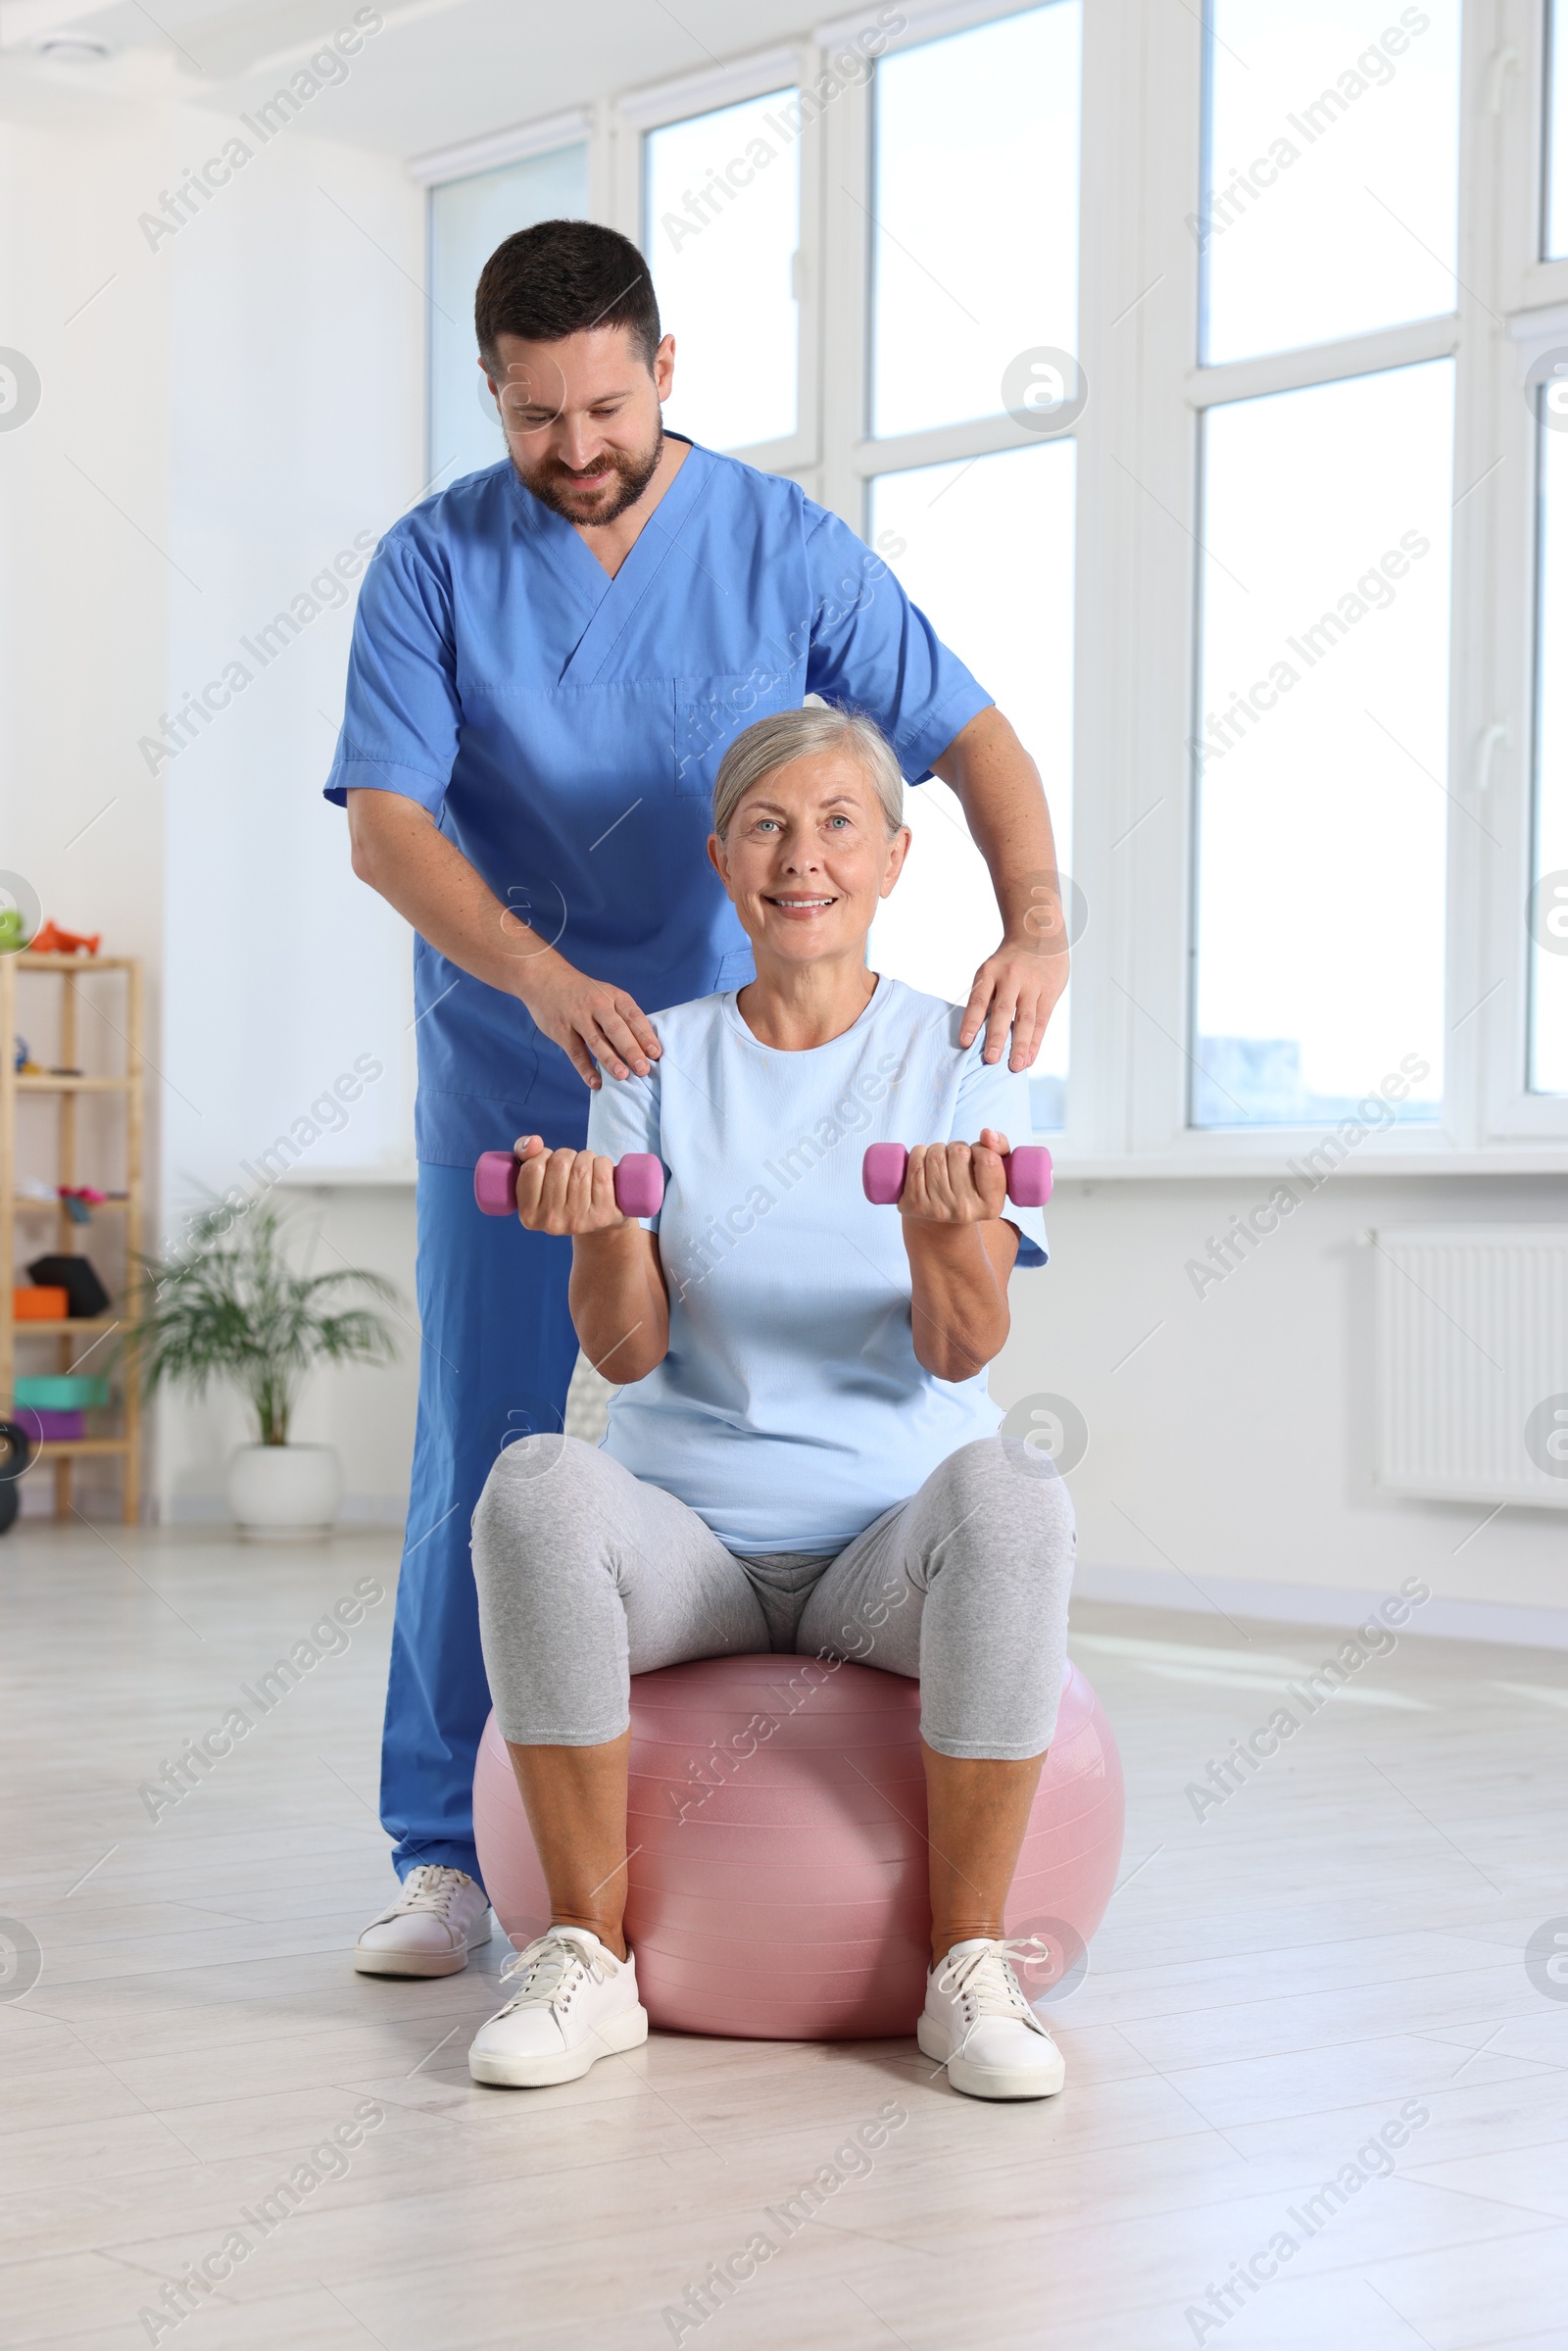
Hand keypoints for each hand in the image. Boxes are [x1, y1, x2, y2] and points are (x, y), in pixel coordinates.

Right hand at [511, 1137, 629, 1235]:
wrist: (597, 1218)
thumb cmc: (563, 1190)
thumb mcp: (537, 1174)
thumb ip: (524, 1152)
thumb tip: (534, 1142)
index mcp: (528, 1214)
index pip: (532, 1168)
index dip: (544, 1155)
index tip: (550, 1161)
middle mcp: (551, 1221)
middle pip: (559, 1164)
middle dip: (567, 1155)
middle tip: (571, 1165)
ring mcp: (577, 1220)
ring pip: (582, 1168)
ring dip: (586, 1158)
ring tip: (586, 1169)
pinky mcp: (602, 1215)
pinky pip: (602, 1175)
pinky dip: (603, 1164)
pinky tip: (601, 1173)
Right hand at [517, 952, 660, 1088]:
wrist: (544, 978)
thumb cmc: (583, 992)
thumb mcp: (606, 995)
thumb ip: (621, 1017)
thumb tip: (643, 1047)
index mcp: (613, 996)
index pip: (633, 1016)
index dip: (646, 1035)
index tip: (656, 1053)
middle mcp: (597, 1005)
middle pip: (617, 1029)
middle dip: (631, 1050)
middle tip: (643, 1069)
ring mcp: (577, 1017)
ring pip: (596, 1041)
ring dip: (610, 1060)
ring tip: (623, 1076)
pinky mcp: (561, 1030)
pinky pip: (575, 1052)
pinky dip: (585, 1069)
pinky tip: (595, 1082)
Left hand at [898, 1129, 1010, 1225]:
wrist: (942, 1219)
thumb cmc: (971, 1185)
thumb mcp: (994, 1169)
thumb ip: (999, 1146)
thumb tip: (987, 1134)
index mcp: (991, 1205)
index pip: (988, 1159)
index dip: (980, 1149)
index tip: (977, 1158)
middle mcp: (965, 1210)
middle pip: (959, 1153)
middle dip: (956, 1148)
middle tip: (957, 1161)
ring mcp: (937, 1208)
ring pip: (936, 1154)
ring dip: (938, 1150)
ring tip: (942, 1163)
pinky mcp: (914, 1203)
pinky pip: (915, 1161)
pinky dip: (919, 1153)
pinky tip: (926, 1165)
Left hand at [960, 933, 1066, 1070]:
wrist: (1038, 933)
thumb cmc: (1009, 962)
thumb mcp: (992, 970)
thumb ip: (988, 997)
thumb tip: (978, 1034)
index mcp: (990, 972)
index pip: (979, 999)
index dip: (971, 1021)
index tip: (965, 1042)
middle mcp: (1011, 977)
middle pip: (1003, 1011)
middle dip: (997, 1037)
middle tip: (990, 1059)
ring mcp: (1032, 984)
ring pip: (1026, 1019)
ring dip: (1021, 1045)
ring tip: (1015, 1066)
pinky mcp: (1050, 991)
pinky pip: (1042, 1020)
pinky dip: (1035, 1041)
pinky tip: (1030, 1058)